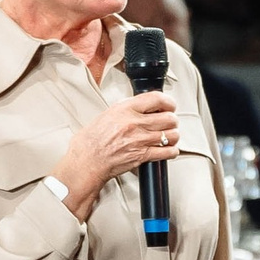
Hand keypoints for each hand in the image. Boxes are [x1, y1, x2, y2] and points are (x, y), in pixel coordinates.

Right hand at [49, 92, 179, 220]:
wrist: (86, 161)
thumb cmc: (91, 140)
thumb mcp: (107, 114)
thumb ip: (127, 109)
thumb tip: (142, 106)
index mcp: (125, 109)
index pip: (157, 98)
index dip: (168, 102)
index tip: (170, 105)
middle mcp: (134, 123)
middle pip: (169, 118)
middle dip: (172, 120)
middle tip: (169, 122)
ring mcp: (140, 140)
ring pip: (172, 135)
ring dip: (173, 136)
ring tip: (168, 136)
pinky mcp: (143, 156)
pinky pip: (168, 152)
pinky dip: (171, 151)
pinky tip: (167, 150)